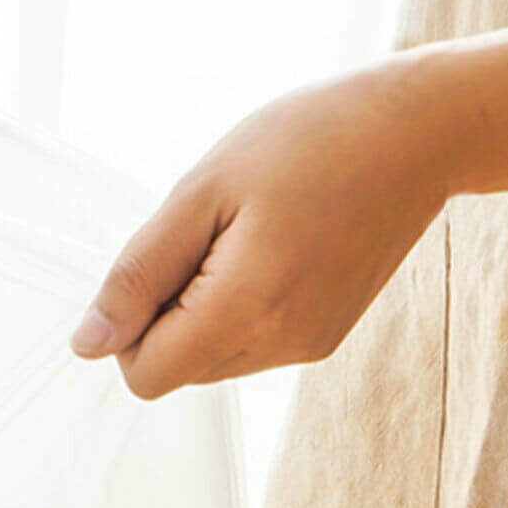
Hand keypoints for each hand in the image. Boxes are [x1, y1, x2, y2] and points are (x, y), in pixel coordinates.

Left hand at [71, 59, 454, 397]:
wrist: (421, 131)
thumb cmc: (307, 140)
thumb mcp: (202, 192)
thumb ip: (139, 274)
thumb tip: (86, 345)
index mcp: (247, 311)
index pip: (145, 376)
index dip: (129, 325)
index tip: (163, 258)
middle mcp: (282, 346)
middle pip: (175, 371)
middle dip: (166, 313)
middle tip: (209, 234)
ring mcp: (308, 347)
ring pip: (209, 361)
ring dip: (200, 309)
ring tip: (245, 234)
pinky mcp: (323, 338)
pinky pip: (247, 345)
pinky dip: (236, 307)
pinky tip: (271, 246)